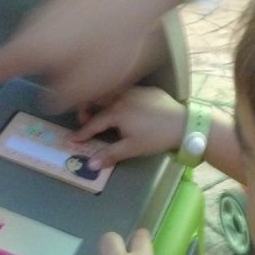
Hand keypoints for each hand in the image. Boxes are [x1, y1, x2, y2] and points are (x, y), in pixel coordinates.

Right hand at [0, 0, 179, 110]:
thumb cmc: (112, 37)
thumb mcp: (90, 83)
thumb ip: (63, 97)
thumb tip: (49, 99)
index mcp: (28, 50)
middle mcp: (32, 29)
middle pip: (27, 64)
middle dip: (51, 83)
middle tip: (85, 95)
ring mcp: (50, 14)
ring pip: (52, 53)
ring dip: (72, 68)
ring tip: (108, 73)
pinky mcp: (70, 7)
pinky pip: (67, 38)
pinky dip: (83, 50)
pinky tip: (109, 50)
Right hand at [69, 87, 185, 168]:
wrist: (183, 123)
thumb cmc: (156, 137)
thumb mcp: (132, 148)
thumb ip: (110, 154)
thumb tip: (90, 165)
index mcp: (116, 111)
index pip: (93, 122)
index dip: (82, 133)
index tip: (70, 139)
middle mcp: (122, 96)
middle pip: (97, 98)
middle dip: (87, 108)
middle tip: (86, 121)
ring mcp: (135, 90)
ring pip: (112, 92)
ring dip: (103, 101)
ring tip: (104, 112)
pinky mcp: (148, 89)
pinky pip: (128, 91)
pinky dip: (120, 98)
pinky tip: (127, 108)